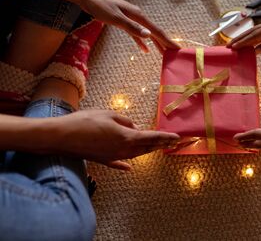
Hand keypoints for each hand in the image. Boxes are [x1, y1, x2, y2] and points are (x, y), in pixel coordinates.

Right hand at [50, 110, 179, 169]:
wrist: (62, 137)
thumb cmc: (85, 122)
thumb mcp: (109, 114)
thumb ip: (125, 121)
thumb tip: (134, 127)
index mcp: (127, 137)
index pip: (152, 138)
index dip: (165, 137)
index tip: (177, 137)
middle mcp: (123, 150)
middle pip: (146, 148)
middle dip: (160, 144)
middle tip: (172, 142)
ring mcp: (113, 157)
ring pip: (135, 155)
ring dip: (146, 151)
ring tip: (156, 147)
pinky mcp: (103, 160)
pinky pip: (119, 163)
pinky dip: (126, 164)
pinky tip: (130, 167)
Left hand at [79, 0, 179, 52]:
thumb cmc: (100, 6)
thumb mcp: (116, 18)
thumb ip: (132, 27)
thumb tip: (148, 35)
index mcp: (138, 16)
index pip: (156, 31)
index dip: (168, 41)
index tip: (178, 49)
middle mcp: (138, 17)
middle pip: (155, 33)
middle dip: (166, 43)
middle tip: (175, 54)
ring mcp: (132, 19)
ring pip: (147, 34)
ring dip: (156, 43)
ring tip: (164, 53)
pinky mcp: (124, 21)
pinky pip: (137, 34)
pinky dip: (142, 42)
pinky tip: (145, 49)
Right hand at [226, 17, 260, 53]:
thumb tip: (255, 51)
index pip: (254, 36)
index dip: (243, 42)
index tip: (233, 47)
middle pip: (251, 32)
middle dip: (240, 39)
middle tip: (228, 45)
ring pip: (254, 31)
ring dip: (244, 38)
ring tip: (234, 44)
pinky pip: (260, 32)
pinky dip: (253, 37)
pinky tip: (248, 43)